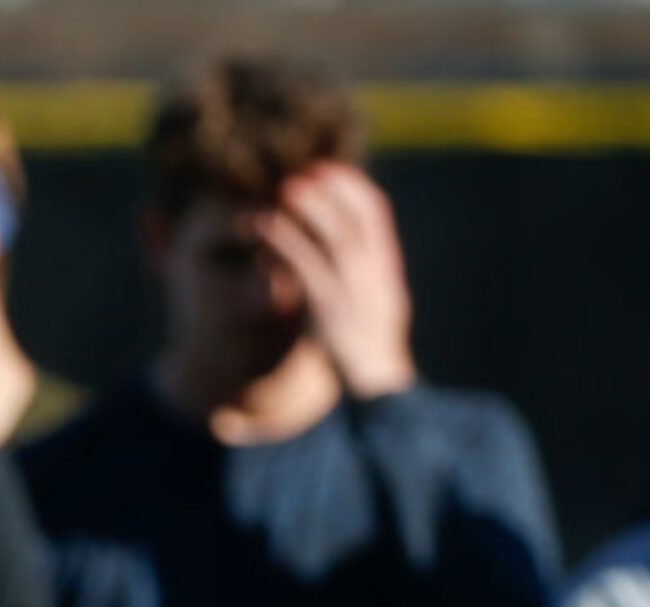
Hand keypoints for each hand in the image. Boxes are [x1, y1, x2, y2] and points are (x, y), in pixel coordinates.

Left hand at [259, 163, 415, 400]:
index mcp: (385, 275)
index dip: (352, 190)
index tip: (331, 170)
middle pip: (357, 218)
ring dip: (310, 208)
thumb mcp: (372, 315)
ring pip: (334, 237)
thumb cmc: (368, 358)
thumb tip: (356, 260)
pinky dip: (285, 242)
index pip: (376, 217)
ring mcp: (354, 294)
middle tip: (306, 168)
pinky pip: (305, 267)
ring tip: (285, 187)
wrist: (376, 394)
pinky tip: (264, 225)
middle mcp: (374, 278)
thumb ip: (363, 285)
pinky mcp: (328, 312)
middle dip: (333, 189)